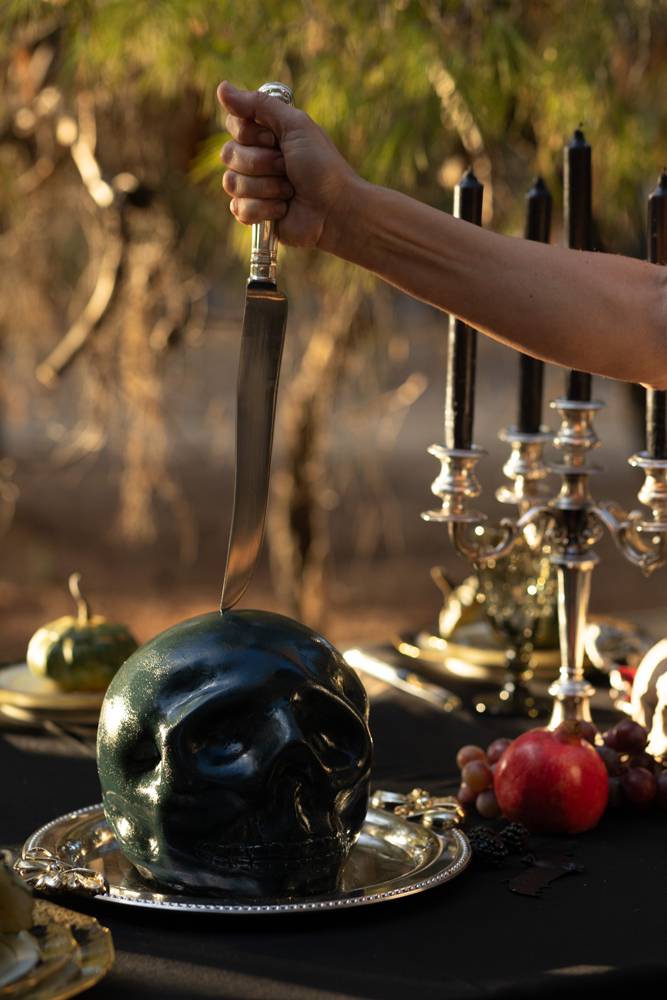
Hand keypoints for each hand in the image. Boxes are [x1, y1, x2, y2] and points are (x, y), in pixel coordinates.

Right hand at [217, 82, 357, 249]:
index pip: (233, 124)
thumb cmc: (322, 167)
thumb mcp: (295, 125)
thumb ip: (259, 104)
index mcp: (265, 134)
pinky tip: (284, 209)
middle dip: (261, 163)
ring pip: (231, 183)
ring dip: (266, 187)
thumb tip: (221, 87)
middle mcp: (255, 158)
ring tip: (289, 191)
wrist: (335, 210)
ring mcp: (252, 187)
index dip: (250, 134)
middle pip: (228, 154)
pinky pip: (239, 209)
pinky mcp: (254, 214)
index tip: (275, 139)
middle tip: (287, 167)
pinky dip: (264, 209)